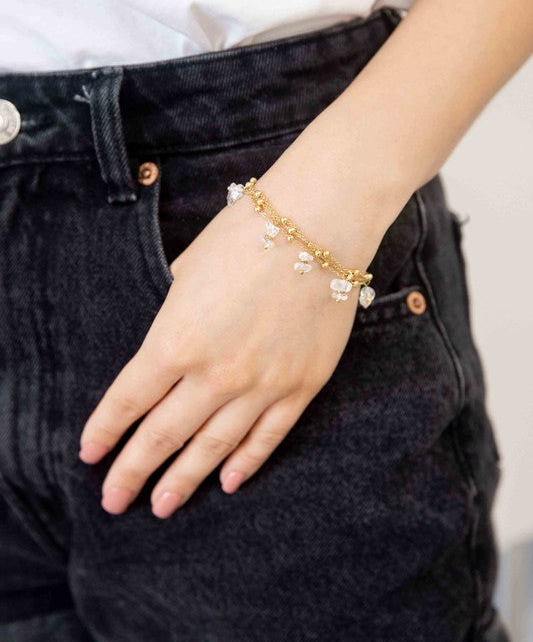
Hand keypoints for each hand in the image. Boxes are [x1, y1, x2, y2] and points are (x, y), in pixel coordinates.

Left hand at [78, 188, 373, 518]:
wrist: (317, 226)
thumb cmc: (246, 235)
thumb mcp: (187, 270)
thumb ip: (174, 316)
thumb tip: (171, 344)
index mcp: (176, 339)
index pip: (128, 400)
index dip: (105, 432)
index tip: (91, 454)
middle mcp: (215, 373)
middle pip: (163, 436)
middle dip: (133, 472)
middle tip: (115, 500)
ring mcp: (262, 385)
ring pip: (213, 448)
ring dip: (183, 481)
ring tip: (161, 507)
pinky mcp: (301, 386)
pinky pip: (267, 437)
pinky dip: (244, 463)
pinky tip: (226, 482)